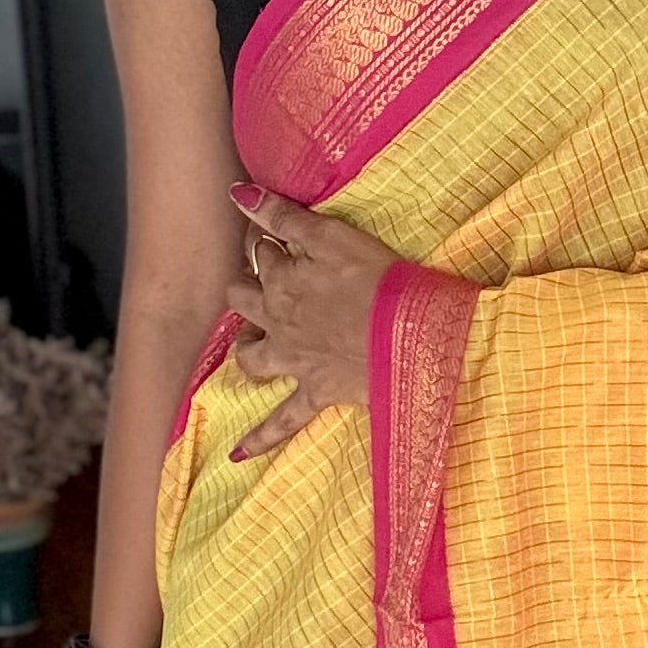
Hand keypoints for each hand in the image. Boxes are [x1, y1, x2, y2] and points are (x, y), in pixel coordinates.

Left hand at [227, 182, 401, 457]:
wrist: (410, 339)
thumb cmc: (380, 283)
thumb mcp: (334, 237)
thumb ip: (283, 215)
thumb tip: (237, 192)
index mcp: (285, 279)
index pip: (263, 253)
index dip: (270, 242)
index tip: (282, 237)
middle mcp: (280, 320)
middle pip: (245, 301)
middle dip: (247, 289)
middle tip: (262, 283)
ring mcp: (295, 361)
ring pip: (251, 357)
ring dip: (246, 349)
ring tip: (248, 345)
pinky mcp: (316, 393)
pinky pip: (282, 421)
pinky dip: (259, 438)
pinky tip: (238, 454)